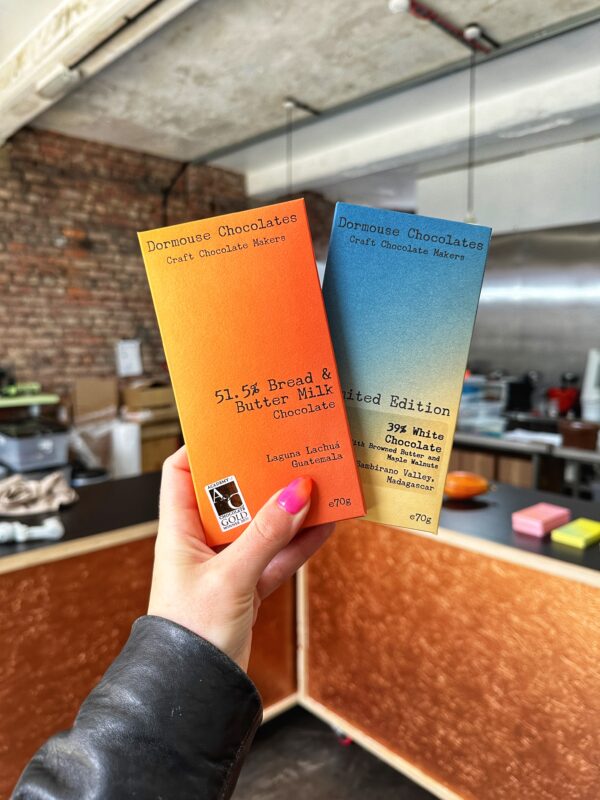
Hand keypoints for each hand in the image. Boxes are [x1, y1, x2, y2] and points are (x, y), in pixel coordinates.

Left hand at [148, 447, 334, 669]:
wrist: (195, 693)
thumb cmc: (191, 633)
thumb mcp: (230, 577)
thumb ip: (265, 536)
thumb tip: (296, 491)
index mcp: (179, 530)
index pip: (182, 472)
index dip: (204, 445)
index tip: (236, 426)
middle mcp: (201, 541)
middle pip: (232, 493)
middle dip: (260, 473)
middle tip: (289, 448)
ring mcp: (227, 563)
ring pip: (261, 525)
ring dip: (288, 508)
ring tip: (320, 481)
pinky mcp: (249, 586)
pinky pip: (277, 556)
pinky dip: (300, 543)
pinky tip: (326, 525)